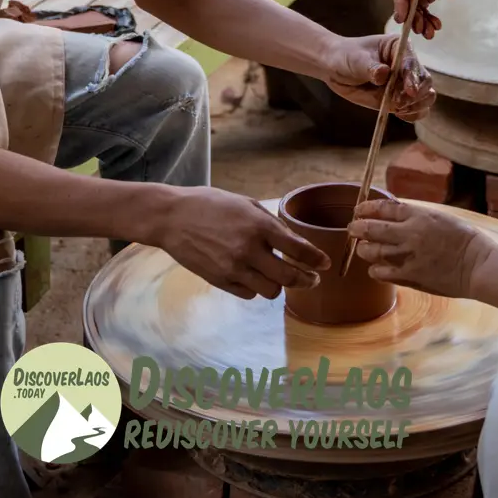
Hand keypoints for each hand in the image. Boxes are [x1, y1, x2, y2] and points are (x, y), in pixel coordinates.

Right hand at [153, 186, 329, 298]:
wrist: (172, 218)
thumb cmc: (209, 204)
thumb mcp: (245, 203)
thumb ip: (270, 222)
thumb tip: (292, 241)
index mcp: (258, 226)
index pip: (298, 249)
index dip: (316, 259)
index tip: (325, 265)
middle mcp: (249, 250)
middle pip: (289, 277)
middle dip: (306, 280)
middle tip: (311, 279)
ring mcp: (233, 269)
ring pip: (270, 291)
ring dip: (279, 285)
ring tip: (279, 277)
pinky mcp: (220, 281)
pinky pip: (249, 294)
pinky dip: (255, 288)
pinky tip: (254, 276)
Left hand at [319, 34, 435, 120]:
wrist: (335, 68)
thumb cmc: (347, 56)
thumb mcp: (357, 59)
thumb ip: (371, 68)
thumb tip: (384, 74)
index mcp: (401, 48)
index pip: (413, 64)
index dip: (413, 78)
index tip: (409, 91)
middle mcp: (408, 66)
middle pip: (425, 82)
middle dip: (415, 95)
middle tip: (397, 102)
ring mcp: (405, 84)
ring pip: (425, 97)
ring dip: (415, 106)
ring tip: (396, 107)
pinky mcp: (400, 100)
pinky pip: (415, 110)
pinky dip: (412, 114)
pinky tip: (399, 114)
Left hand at [348, 198, 496, 298]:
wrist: (480, 266)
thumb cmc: (467, 241)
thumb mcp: (442, 218)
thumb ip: (419, 217)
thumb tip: (398, 216)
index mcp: (419, 215)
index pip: (384, 207)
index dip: (367, 208)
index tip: (359, 209)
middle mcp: (410, 233)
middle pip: (372, 228)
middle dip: (357, 228)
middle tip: (352, 229)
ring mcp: (408, 256)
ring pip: (373, 252)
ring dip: (364, 250)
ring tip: (362, 249)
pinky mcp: (410, 277)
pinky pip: (383, 273)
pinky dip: (375, 270)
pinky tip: (375, 270)